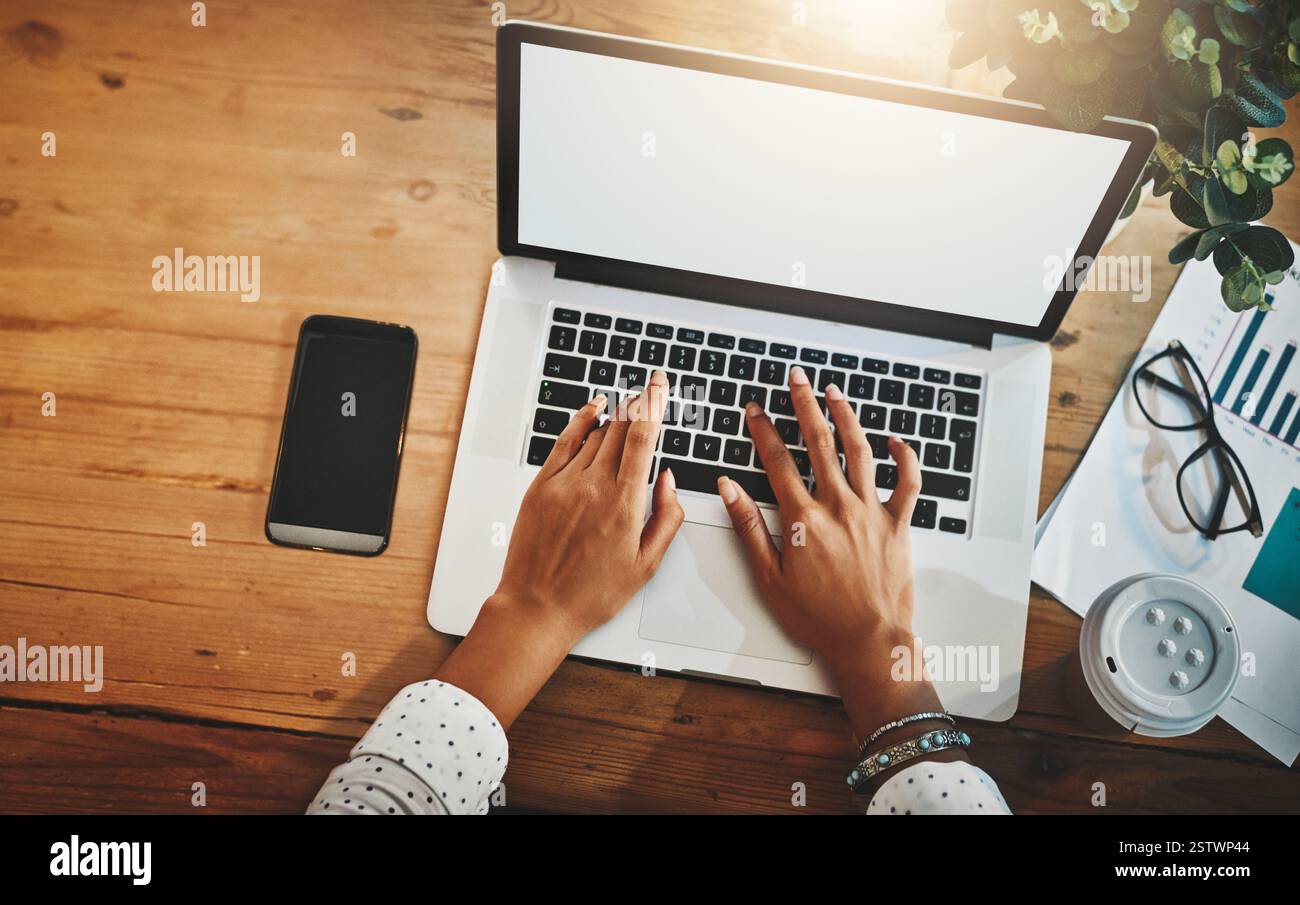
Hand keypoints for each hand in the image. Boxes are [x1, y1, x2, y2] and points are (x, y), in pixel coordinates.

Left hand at [435, 371, 682, 726]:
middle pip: (621, 428)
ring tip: (628, 404)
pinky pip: (565, 441)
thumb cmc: (591, 593)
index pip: (643, 437)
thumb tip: (669, 481)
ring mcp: (565, 483)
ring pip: (596, 433)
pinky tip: (593, 408)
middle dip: (638, 404)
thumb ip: (667, 518)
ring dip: (615, 416)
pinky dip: (581, 420)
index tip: (660, 385)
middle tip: (649, 388)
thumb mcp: (646, 564)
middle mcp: (594, 486)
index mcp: (625, 504)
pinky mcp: (541, 486)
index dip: (654, 403)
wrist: (537, 607)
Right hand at [717, 366, 949, 746]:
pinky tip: (896, 440)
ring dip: (846, 417)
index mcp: (803, 519)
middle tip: (795, 380)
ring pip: (860, 451)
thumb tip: (729, 489)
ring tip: (834, 393)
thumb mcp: (769, 576)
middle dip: (804, 406)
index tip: (755, 409)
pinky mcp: (898, 524)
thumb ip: (749, 528)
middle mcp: (839, 506)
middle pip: (819, 443)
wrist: (868, 641)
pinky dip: (904, 457)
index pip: (777, 461)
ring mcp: (872, 512)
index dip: (763, 430)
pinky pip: (908, 482)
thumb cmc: (818, 617)